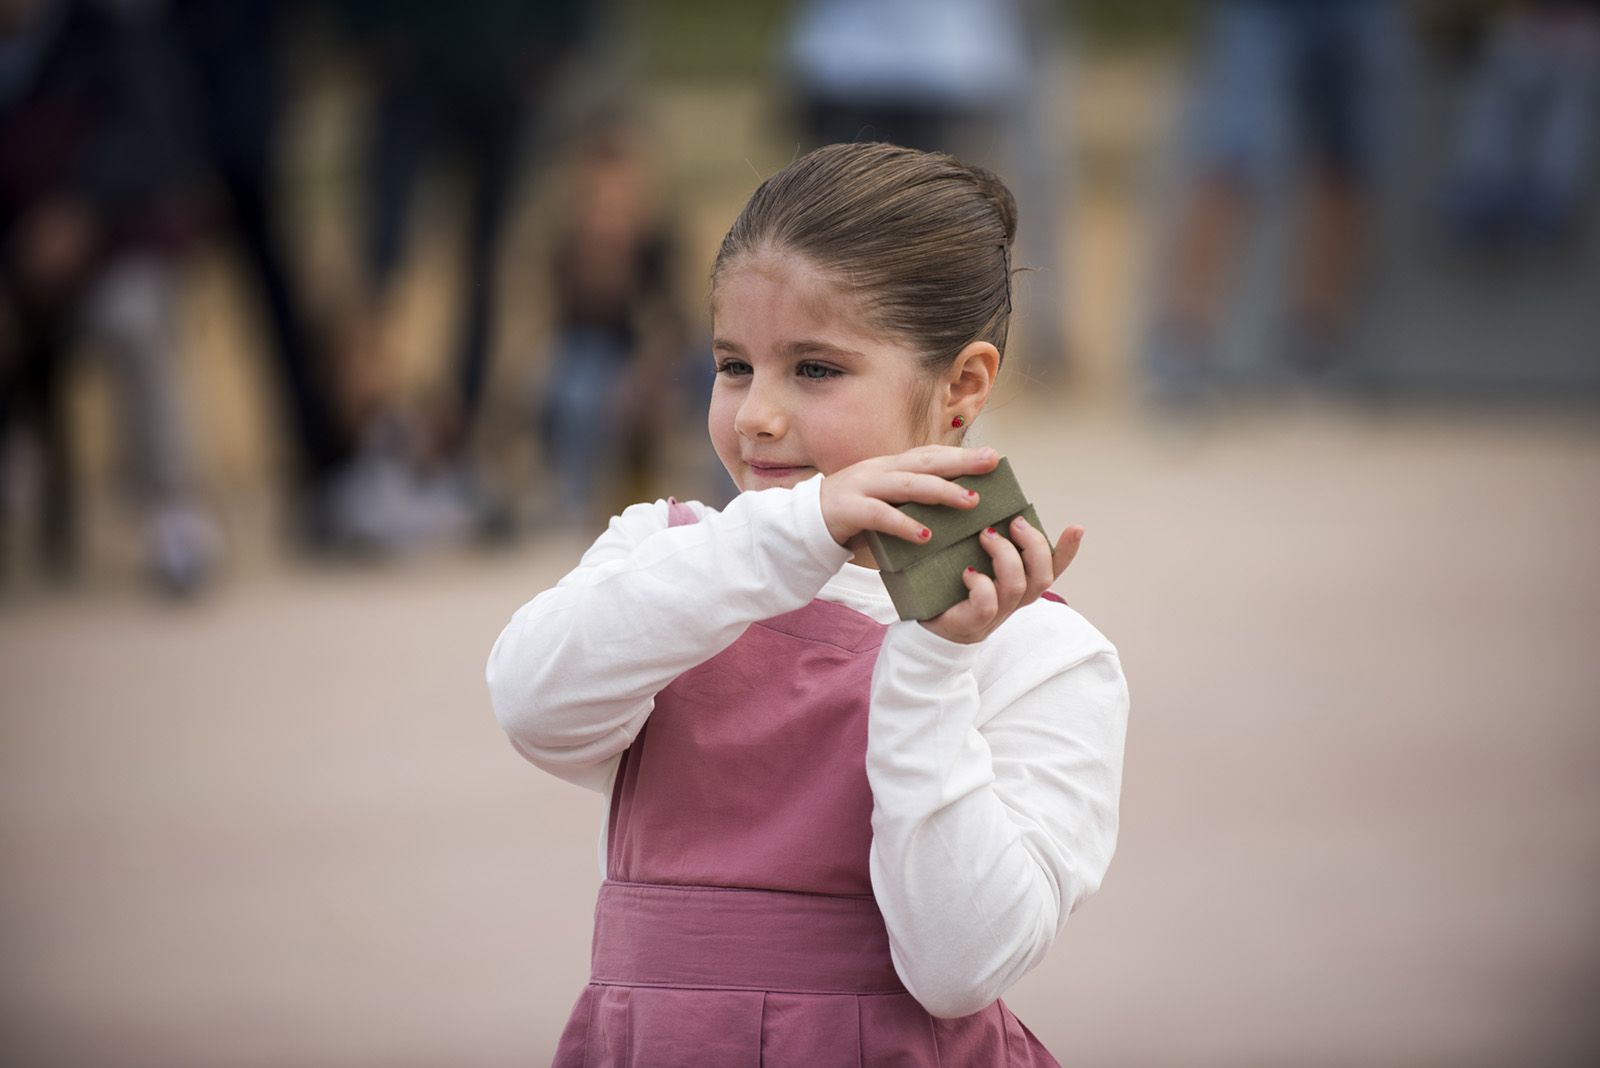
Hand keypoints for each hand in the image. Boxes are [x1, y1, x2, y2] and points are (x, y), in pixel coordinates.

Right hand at [819, 445, 998, 552]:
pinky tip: (925, 536)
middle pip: (924, 461)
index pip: (928, 454)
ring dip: (940, 491)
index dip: (960, 454)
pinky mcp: (849, 509)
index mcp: (888, 467)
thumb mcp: (884, 501)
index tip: (992, 456)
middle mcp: (878, 470)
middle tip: (991, 463)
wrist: (803, 523)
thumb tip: (953, 512)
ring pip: (907, 484)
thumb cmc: (851, 515)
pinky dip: (904, 524)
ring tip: (970, 501)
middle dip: (959, 462)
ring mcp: (863, 487)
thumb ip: (910, 502)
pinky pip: (880, 515)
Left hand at [921, 516, 1084, 644]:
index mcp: (1020, 585)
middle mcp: (1013, 601)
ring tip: (986, 535)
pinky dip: (981, 583)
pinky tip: (968, 572)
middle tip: (1013, 523)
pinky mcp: (972, 623)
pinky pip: (987, 603)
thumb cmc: (952, 588)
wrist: (927, 627)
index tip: (1076, 527)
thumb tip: (995, 508)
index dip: (1068, 550)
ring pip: (1017, 586)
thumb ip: (992, 542)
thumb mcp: (976, 560)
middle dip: (1033, 545)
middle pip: (1042, 576)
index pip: (1053, 568)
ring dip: (1005, 556)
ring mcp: (995, 615)